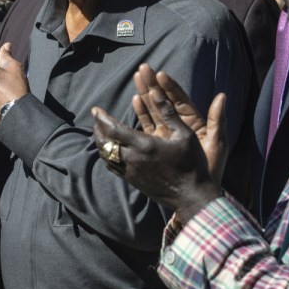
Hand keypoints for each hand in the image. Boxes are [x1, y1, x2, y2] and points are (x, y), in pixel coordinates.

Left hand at [92, 87, 221, 223]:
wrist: (191, 197)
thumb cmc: (191, 163)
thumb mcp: (185, 134)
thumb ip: (168, 112)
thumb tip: (155, 92)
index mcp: (144, 145)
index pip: (113, 129)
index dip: (102, 118)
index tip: (96, 109)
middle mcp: (133, 159)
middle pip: (104, 142)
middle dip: (97, 128)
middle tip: (96, 117)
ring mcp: (131, 172)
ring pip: (106, 155)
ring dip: (100, 142)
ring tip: (100, 131)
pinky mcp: (133, 181)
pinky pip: (112, 167)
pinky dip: (106, 155)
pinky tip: (109, 150)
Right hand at [132, 64, 228, 187]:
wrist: (197, 193)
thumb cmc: (211, 168)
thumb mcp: (218, 143)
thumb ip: (218, 120)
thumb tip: (222, 96)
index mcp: (194, 122)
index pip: (180, 100)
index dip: (170, 87)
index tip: (160, 74)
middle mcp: (179, 125)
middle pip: (164, 101)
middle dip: (153, 85)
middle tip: (142, 69)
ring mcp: (168, 134)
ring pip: (155, 110)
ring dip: (145, 94)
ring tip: (136, 78)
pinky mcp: (158, 144)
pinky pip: (149, 125)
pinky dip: (142, 112)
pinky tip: (135, 100)